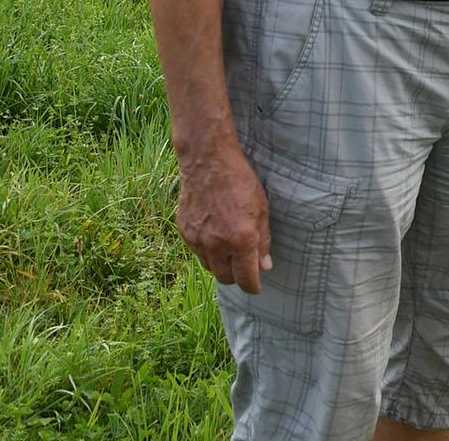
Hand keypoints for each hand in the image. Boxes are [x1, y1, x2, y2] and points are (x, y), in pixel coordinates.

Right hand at [177, 144, 271, 293]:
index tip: (256, 287)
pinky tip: (215, 236)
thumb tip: (264, 266)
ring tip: (230, 249)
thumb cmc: (241, 181)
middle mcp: (217, 244)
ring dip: (221, 264)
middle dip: (236, 276)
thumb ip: (263, 241)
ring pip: (210, 267)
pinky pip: (197, 252)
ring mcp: (197, 239)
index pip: (245, 278)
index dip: (252, 286)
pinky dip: (207, 251)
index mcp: (241, 239)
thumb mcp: (262, 209)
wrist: (208, 162)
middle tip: (244, 267)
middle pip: (225, 278)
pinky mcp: (184, 232)